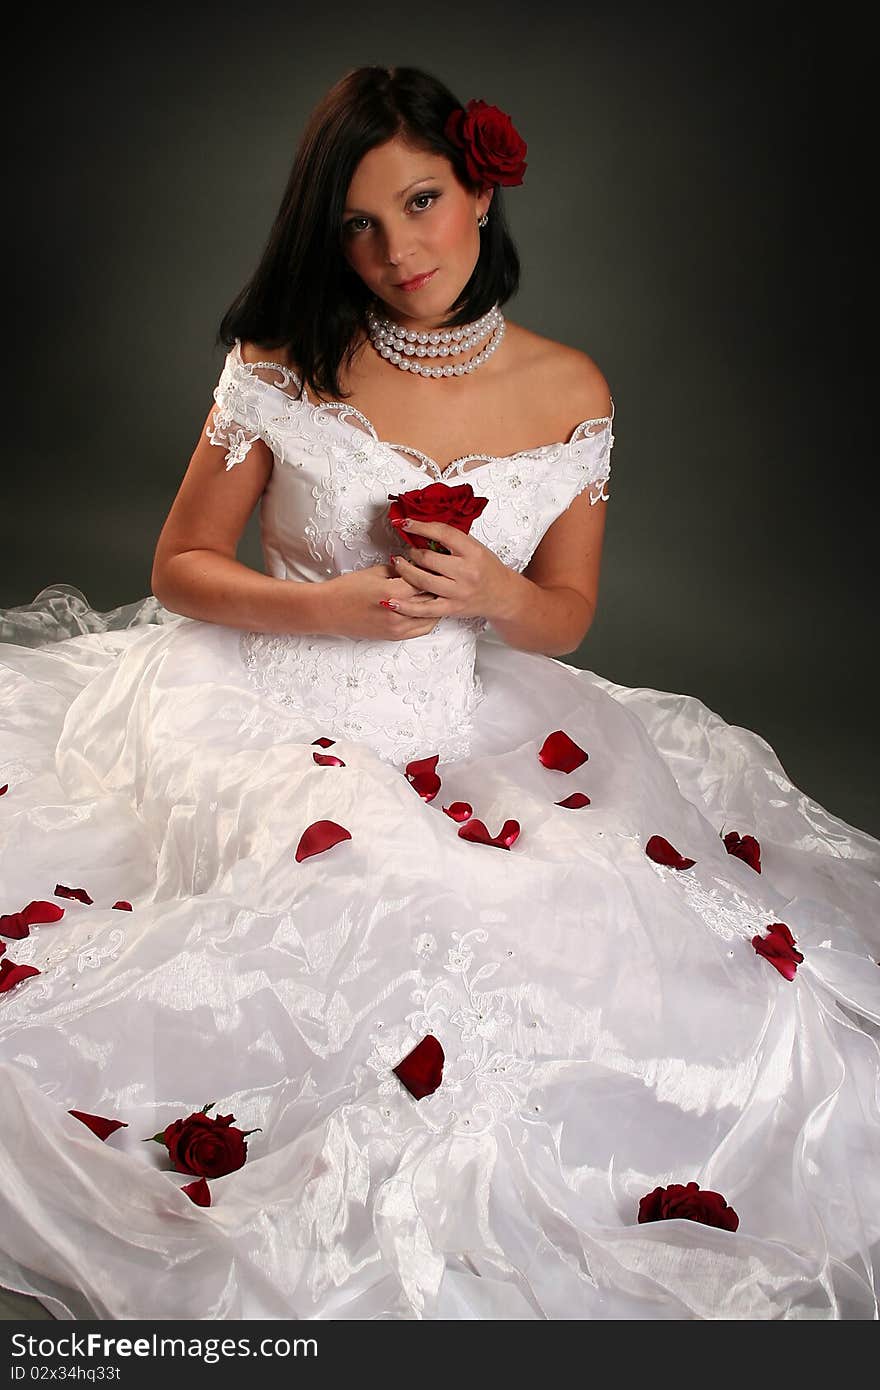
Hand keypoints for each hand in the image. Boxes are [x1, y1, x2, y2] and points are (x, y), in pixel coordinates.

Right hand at [321, 562, 440, 640]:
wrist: (328, 610)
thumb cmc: (346, 590)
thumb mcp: (375, 572)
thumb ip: (399, 571)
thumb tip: (416, 568)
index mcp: (393, 592)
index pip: (424, 579)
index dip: (431, 570)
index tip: (434, 564)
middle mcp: (398, 612)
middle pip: (431, 598)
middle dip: (437, 586)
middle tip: (441, 577)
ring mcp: (397, 627)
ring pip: (431, 615)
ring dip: (436, 603)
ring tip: (439, 592)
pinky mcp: (394, 636)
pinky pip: (423, 629)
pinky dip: (430, 618)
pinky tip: (429, 608)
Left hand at [385, 519, 517, 621]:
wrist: (502, 595)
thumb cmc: (488, 569)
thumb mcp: (475, 548)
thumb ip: (452, 539)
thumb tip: (422, 528)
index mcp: (473, 552)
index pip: (442, 533)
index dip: (420, 526)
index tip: (405, 522)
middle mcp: (466, 572)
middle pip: (428, 558)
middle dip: (412, 552)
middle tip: (407, 550)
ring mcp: (458, 592)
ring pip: (422, 581)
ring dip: (405, 570)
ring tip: (398, 563)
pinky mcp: (451, 608)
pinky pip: (423, 609)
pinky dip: (405, 605)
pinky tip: (391, 600)